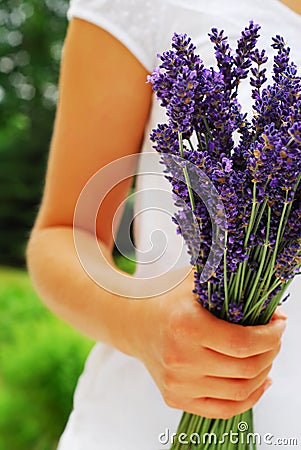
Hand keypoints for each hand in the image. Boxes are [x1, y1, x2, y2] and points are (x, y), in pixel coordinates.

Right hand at [129, 271, 286, 419]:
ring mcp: (177, 383)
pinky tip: (259, 382)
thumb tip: (271, 308)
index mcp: (186, 326)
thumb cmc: (166, 298)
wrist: (133, 321)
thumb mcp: (195, 282)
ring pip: (239, 391)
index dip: (270, 336)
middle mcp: (180, 358)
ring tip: (267, 356)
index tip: (280, 324)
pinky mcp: (176, 398)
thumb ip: (230, 288)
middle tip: (275, 338)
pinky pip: (223, 409)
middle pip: (245, 368)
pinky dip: (248, 399)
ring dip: (263, 373)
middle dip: (271, 352)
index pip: (243, 343)